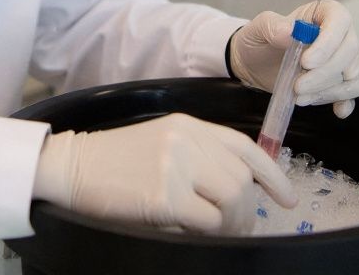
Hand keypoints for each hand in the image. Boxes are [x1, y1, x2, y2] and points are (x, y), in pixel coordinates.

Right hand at [32, 113, 295, 234]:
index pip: (245, 147)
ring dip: (231, 224)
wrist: (72, 167)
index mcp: (189, 124)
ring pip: (231, 200)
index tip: (286, 198)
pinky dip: (208, 232)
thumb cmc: (114, 162)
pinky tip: (193, 232)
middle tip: (237, 228)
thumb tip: (239, 190)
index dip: (272, 175)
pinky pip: (207, 221)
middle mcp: (187, 139)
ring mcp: (176, 165)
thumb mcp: (161, 144)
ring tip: (216, 233)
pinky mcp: (165, 195)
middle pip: (241, 180)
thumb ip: (198, 156)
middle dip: (246, 211)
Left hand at [228, 0, 358, 117]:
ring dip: (330, 91)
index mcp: (323, 13)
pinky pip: (356, 91)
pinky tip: (336, 110)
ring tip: (301, 96)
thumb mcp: (259, 28)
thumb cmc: (260, 40)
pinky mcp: (341, 82)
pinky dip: (346, 101)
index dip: (329, 42)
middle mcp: (340, 35)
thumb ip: (272, 26)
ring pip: (355, 75)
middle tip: (297, 86)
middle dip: (324, 74)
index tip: (306, 62)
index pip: (340, 20)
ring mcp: (344, 60)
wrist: (255, 64)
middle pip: (350, 52)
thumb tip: (290, 31)